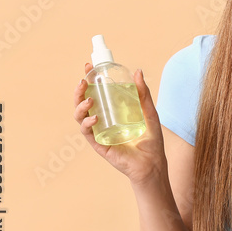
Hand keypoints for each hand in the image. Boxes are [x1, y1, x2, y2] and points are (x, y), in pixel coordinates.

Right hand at [72, 62, 168, 187]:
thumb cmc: (151, 140)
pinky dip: (87, 124)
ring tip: (89, 100)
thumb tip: (137, 72)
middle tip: (83, 81)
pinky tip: (94, 118)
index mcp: (112, 112)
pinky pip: (87, 133)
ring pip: (80, 117)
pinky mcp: (98, 145)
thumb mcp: (149, 112)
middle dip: (79, 91)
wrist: (152, 163)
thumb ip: (143, 94)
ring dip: (80, 106)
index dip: (90, 81)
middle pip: (83, 104)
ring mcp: (99, 133)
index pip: (97, 94)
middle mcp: (103, 121)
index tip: (88, 67)